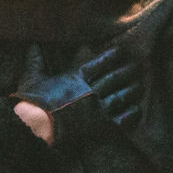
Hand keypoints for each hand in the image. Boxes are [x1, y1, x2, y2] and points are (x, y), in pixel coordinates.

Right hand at [13, 46, 143, 147]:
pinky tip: (137, 109)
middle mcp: (92, 91)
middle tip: (138, 67)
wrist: (35, 128)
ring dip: (133, 90)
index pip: (102, 61)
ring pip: (123, 95)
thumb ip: (35, 61)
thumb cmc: (32, 104)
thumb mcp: (31, 78)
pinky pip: (123, 118)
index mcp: (77, 77)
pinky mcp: (102, 127)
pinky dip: (132, 113)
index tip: (122, 52)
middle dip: (129, 70)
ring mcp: (98, 109)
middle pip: (117, 77)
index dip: (114, 55)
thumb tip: (33, 44)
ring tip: (140, 86)